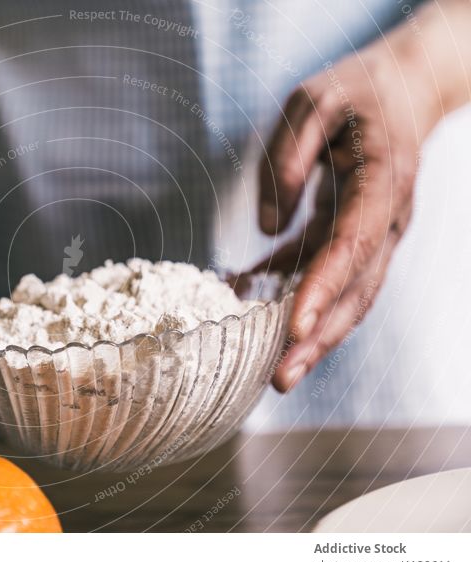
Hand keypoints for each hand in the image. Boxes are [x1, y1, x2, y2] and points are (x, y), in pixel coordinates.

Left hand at [255, 34, 440, 391]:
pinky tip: (254, 310)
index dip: (323, 289)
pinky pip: (324, 276)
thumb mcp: (314, 102)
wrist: (401, 89)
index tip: (295, 329)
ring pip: (346, 296)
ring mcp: (373, 234)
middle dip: (320, 338)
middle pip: (356, 290)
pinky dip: (292, 297)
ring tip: (274, 373)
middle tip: (281, 379)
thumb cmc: (356, 91)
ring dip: (312, 337)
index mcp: (382, 183)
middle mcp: (385, 219)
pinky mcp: (353, 237)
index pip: (353, 246)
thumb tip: (268, 226)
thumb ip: (288, 157)